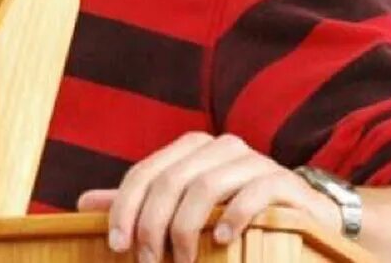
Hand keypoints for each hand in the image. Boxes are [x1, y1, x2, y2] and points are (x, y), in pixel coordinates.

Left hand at [77, 132, 341, 262]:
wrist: (306, 214)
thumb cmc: (236, 212)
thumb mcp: (185, 207)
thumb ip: (141, 204)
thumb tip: (84, 203)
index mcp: (191, 148)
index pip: (146, 172)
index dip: (125, 206)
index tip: (116, 244)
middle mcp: (218, 147)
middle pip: (170, 181)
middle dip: (153, 224)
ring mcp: (252, 160)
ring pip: (204, 187)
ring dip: (186, 229)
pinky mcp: (282, 181)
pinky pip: (252, 193)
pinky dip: (232, 217)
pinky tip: (221, 243)